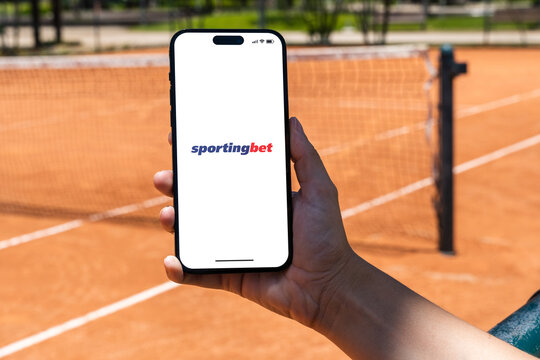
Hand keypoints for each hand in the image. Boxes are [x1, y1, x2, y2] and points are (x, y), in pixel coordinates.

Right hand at [153, 117, 355, 327]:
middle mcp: (240, 219)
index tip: (181, 140)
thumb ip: (305, 157)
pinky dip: (181, 269)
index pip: (224, 172)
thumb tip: (292, 120)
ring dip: (174, 222)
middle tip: (164, 178)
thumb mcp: (319, 191)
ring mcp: (232, 248)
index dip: (201, 158)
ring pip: (194, 232)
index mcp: (257, 197)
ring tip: (169, 215)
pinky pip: (199, 273)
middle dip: (177, 186)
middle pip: (200, 199)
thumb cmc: (326, 237)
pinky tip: (172, 261)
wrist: (329, 288)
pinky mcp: (230, 275)